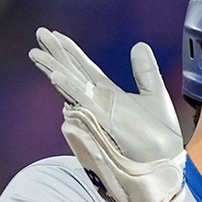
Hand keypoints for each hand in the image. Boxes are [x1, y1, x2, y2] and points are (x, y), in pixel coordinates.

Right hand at [29, 27, 185, 201]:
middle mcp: (99, 104)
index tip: (54, 36)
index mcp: (109, 96)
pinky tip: (57, 75)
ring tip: (37, 52)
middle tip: (39, 34)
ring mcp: (99, 114)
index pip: (85, 69)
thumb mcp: (155, 96)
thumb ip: (145, 72)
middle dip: (56, 55)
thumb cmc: (159, 139)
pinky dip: (70, 90)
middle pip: (73, 74)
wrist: (164, 167)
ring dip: (55, 69)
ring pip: (72, 87)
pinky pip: (83, 105)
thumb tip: (138, 45)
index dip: (71, 52)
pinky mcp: (103, 125)